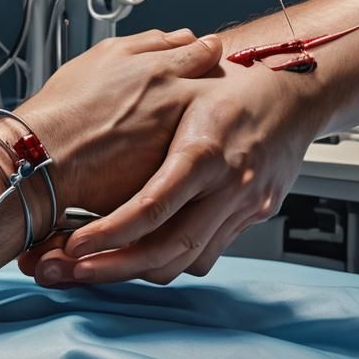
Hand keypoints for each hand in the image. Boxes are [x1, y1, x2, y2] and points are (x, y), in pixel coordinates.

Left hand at [18, 49, 324, 286]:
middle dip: (109, 268)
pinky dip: (171, 258)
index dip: (109, 234)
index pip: (153, 208)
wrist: (294, 93)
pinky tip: (140, 252)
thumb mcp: (185, 92)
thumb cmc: (234, 86)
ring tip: (89, 268)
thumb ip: (148, 123)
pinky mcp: (252, 217)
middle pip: (167, 249)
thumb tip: (91, 151)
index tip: (72, 247)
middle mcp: (229, 186)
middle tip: (63, 271)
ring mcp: (245, 207)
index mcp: (206, 151)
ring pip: (186, 260)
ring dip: (135, 270)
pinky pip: (207, 252)